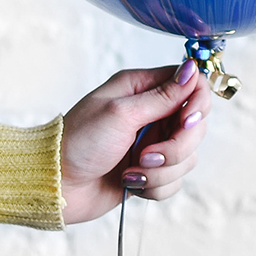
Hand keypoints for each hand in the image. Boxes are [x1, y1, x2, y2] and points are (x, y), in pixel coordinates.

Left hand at [60, 60, 211, 223]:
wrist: (58, 185)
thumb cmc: (80, 141)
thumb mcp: (121, 113)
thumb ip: (162, 96)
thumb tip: (191, 69)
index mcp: (143, 88)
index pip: (191, 84)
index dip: (197, 104)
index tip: (185, 122)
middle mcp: (152, 113)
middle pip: (195, 125)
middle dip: (177, 147)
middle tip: (147, 156)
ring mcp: (153, 143)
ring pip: (187, 156)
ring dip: (162, 170)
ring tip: (132, 172)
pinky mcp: (151, 172)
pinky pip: (175, 180)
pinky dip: (156, 186)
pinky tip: (131, 184)